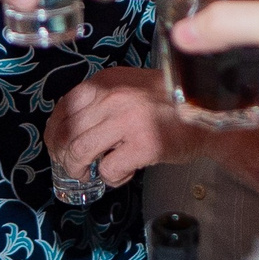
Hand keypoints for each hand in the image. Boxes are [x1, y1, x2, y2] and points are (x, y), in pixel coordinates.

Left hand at [46, 67, 199, 185]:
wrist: (204, 112)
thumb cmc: (164, 103)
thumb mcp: (127, 88)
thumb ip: (99, 100)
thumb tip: (67, 129)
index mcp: (106, 81)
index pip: (63, 107)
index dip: (54, 133)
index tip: (57, 147)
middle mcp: (113, 97)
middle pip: (67, 132)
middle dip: (63, 156)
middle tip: (72, 167)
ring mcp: (127, 121)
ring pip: (81, 151)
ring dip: (79, 169)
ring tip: (90, 174)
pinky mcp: (143, 145)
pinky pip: (108, 168)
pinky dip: (110, 178)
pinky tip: (122, 173)